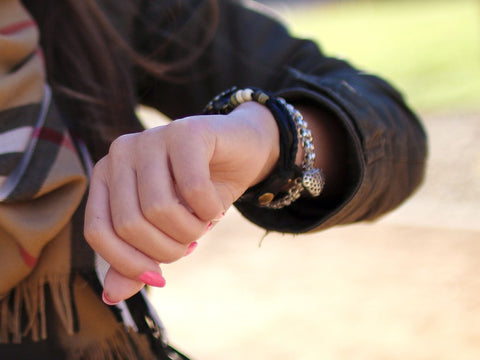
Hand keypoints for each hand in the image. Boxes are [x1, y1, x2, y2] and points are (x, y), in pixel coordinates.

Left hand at [84, 102, 278, 303]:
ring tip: (202, 223)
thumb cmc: (199, 193)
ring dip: (190, 231)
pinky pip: (193, 190)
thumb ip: (138, 258)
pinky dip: (210, 211)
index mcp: (106, 175)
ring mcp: (153, 137)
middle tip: (190, 243)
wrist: (241, 152)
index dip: (128, 264)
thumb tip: (111, 297)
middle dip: (167, 250)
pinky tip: (216, 207)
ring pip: (160, 209)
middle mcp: (121, 152)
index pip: (98, 232)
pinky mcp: (187, 132)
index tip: (159, 279)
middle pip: (130, 224)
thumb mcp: (167, 230)